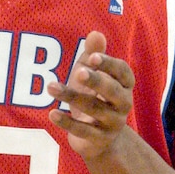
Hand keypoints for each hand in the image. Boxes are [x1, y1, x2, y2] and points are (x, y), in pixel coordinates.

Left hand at [46, 31, 135, 160]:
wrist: (98, 138)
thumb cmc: (94, 96)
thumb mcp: (91, 73)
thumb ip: (93, 54)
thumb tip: (95, 33)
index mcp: (123, 85)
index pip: (122, 72)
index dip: (109, 65)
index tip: (92, 57)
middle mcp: (123, 104)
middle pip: (113, 92)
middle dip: (97, 81)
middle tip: (79, 72)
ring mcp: (112, 123)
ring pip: (94, 109)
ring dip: (72, 96)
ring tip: (51, 86)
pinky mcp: (98, 140)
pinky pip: (83, 131)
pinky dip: (67, 123)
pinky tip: (52, 113)